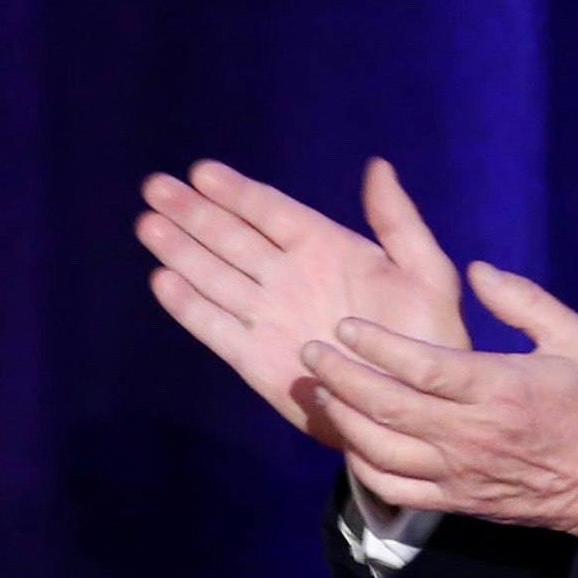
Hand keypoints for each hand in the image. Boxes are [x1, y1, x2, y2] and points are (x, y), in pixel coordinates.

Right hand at [139, 157, 469, 442]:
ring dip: (181, 250)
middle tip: (155, 187)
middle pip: (231, 238)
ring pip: (215, 275)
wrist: (414, 411)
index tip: (201, 172)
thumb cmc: (430, 340)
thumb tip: (377, 166)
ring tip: (148, 224)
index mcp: (327, 248)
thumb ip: (399, 222)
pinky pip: (216, 326)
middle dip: (193, 213)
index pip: (270, 211)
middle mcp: (289, 277)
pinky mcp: (256, 359)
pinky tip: (162, 280)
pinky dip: (189, 306)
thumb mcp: (428, 275)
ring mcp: (269, 316)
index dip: (236, 192)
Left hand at [297, 262, 577, 533]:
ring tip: (321, 389)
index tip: (345, 326)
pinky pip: (393, 488)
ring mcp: (458, 472)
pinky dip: (362, 465)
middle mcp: (470, 433)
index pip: (422, 366)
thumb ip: (522, 299)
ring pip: (381, 449)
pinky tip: (350, 438)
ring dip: (344, 417)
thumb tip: (475, 269)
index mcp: (497, 387)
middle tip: (311, 351)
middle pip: (388, 406)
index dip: (377, 345)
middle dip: (342, 376)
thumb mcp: (573, 336)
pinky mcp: (454, 500)